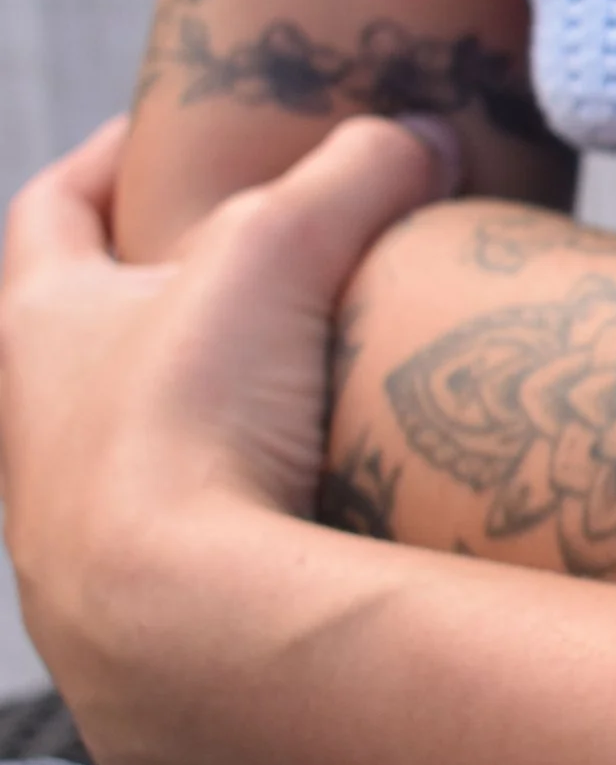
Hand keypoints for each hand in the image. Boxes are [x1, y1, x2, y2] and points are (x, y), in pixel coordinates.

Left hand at [0, 113, 451, 764]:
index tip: (163, 137)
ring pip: (145, 447)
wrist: (175, 627)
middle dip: (174, 296)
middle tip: (271, 269)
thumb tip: (428, 136)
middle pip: (92, 333)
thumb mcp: (276, 254)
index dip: (105, 165)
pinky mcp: (149, 612)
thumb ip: (355, 177)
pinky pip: (208, 542)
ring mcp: (86, 530)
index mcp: (42, 324)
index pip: (53, 213)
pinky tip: (333, 507)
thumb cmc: (188, 417)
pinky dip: (258, 512)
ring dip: (215, 417)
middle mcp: (37, 428)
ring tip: (317, 393)